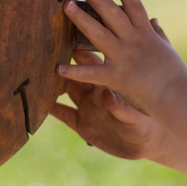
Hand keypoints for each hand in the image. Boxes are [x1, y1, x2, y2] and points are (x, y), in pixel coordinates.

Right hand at [49, 51, 167, 159]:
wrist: (148, 142)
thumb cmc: (147, 123)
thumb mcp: (133, 117)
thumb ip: (120, 107)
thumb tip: (109, 95)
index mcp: (111, 82)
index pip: (94, 64)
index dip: (81, 54)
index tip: (70, 42)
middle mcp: (96, 92)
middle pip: (76, 74)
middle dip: (64, 64)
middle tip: (47, 52)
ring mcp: (88, 108)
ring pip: (67, 91)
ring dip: (54, 85)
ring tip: (38, 76)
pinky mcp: (83, 126)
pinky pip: (64, 115)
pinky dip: (52, 110)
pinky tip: (39, 105)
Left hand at [58, 0, 186, 114]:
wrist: (177, 95)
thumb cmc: (173, 74)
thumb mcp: (166, 48)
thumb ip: (157, 33)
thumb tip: (154, 18)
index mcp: (145, 33)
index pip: (133, 3)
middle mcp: (133, 40)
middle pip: (111, 12)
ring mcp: (124, 57)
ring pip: (99, 34)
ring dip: (81, 19)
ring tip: (66, 6)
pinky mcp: (117, 77)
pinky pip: (93, 73)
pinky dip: (76, 72)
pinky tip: (59, 68)